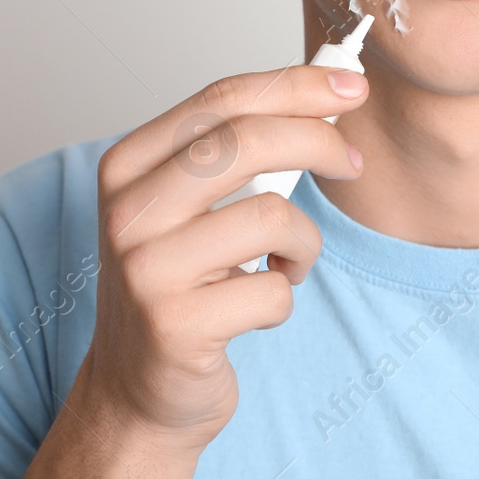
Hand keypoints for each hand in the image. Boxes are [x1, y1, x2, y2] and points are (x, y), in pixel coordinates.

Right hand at [28, 64, 366, 476]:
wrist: (135, 391)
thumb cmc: (178, 285)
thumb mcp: (188, 204)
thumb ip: (235, 148)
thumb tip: (326, 91)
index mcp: (127, 166)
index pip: (221, 100)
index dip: (295, 87)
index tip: (350, 88)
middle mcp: (127, 212)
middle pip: (247, 142)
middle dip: (319, 142)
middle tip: (351, 163)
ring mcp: (146, 270)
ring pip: (272, 216)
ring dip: (303, 243)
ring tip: (286, 263)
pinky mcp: (176, 326)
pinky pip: (274, 290)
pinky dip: (284, 298)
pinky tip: (257, 307)